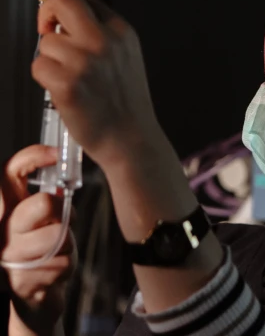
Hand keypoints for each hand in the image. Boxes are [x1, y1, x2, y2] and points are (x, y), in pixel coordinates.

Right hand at [1, 146, 75, 335]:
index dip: (34, 156)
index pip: (10, 172)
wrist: (34, 299)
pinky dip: (67, 267)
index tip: (58, 155)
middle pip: (43, 203)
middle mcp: (2, 228)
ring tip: (59, 251)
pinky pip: (62, 263)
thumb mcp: (44, 220)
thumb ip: (49, 199)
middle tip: (63, 223)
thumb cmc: (43, 250)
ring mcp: (9, 256)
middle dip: (64, 212)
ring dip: (68, 244)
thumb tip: (65, 180)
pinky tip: (55, 271)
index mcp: (7, 208)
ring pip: (59, 235)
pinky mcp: (22, 281)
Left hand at [32, 0, 160, 168]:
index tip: (62, 24)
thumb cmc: (125, 100)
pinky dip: (44, 78)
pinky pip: (38, 66)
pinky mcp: (67, 84)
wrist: (131, 138)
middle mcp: (104, 41)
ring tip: (68, 76)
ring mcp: (85, 61)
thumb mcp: (127, 54)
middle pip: (64, 1)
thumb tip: (69, 20)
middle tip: (47, 28)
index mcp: (120, 31)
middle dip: (48, 12)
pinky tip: (62, 90)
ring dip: (50, 58)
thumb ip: (104, 33)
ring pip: (46, 42)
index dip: (68, 12)